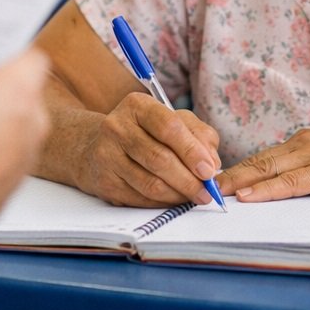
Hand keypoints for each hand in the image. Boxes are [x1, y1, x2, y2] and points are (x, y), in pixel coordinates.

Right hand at [73, 92, 222, 206]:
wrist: (98, 147)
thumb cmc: (145, 133)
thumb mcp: (172, 121)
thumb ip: (198, 134)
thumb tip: (212, 161)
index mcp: (137, 105)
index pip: (168, 127)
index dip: (192, 151)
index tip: (209, 170)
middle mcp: (117, 127)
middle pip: (159, 158)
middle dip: (189, 179)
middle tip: (206, 192)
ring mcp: (106, 155)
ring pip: (150, 183)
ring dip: (178, 195)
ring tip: (194, 197)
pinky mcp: (104, 181)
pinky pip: (140, 199)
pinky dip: (162, 203)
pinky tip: (173, 200)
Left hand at [218, 128, 309, 202]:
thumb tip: (288, 190)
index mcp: (307, 142)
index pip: (265, 157)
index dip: (239, 171)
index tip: (216, 182)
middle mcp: (305, 144)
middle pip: (258, 161)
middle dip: (229, 176)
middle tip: (200, 187)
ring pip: (268, 169)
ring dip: (239, 183)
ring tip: (214, 194)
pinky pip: (291, 182)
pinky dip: (267, 190)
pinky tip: (250, 197)